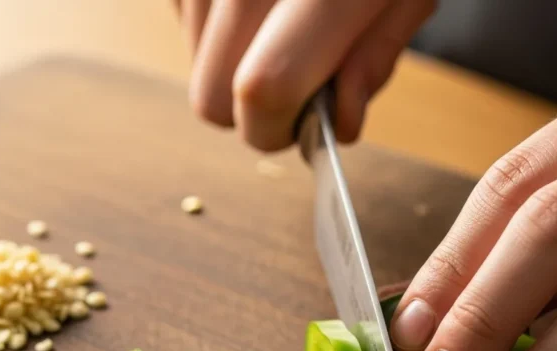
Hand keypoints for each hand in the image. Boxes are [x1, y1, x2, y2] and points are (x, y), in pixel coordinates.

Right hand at [172, 0, 434, 150]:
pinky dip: (214, 21)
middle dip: (248, 110)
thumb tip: (339, 124)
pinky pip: (181, 15)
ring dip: (232, 60)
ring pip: (194, 59)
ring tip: (280, 14)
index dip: (274, 129)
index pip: (264, 86)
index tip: (294, 130)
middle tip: (291, 81)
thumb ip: (375, 56)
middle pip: (210, 94)